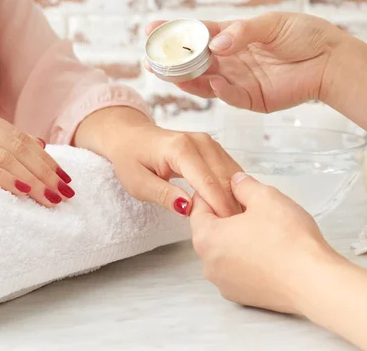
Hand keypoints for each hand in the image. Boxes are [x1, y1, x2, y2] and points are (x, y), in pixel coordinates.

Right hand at [0, 102, 74, 206]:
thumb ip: (1, 145)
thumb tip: (42, 143)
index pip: (21, 139)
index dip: (47, 160)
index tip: (66, 180)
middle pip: (17, 147)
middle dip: (45, 172)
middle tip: (64, 193)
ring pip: (3, 156)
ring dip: (32, 179)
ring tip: (50, 197)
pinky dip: (4, 178)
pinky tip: (23, 190)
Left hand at [112, 125, 241, 216]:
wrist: (131, 136)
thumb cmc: (130, 158)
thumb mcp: (138, 183)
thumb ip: (163, 195)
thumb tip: (187, 208)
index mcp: (179, 149)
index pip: (207, 182)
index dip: (218, 206)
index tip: (227, 227)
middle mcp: (199, 142)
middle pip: (225, 178)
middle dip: (231, 205)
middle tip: (235, 230)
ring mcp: (209, 143)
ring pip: (232, 175)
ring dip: (236, 198)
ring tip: (236, 222)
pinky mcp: (213, 147)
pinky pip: (230, 170)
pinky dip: (234, 189)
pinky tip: (233, 206)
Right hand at [145, 12, 346, 112]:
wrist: (330, 60)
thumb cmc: (304, 35)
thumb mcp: (272, 24)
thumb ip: (242, 32)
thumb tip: (215, 43)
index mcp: (234, 36)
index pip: (199, 34)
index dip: (176, 32)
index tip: (152, 29)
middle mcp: (233, 59)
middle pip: (196, 61)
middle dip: (173, 61)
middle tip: (152, 59)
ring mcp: (241, 80)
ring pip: (207, 81)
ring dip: (187, 79)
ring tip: (168, 75)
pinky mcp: (252, 99)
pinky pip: (230, 95)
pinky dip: (219, 90)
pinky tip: (212, 82)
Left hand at [189, 172, 342, 312]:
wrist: (313, 281)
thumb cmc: (289, 241)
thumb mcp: (266, 197)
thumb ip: (244, 185)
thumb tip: (236, 183)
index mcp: (207, 238)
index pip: (198, 209)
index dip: (212, 194)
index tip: (226, 188)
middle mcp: (210, 265)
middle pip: (211, 232)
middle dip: (227, 218)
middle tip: (250, 207)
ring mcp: (225, 284)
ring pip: (225, 253)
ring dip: (238, 240)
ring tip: (264, 230)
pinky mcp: (243, 297)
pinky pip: (239, 271)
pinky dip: (249, 260)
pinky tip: (269, 251)